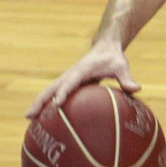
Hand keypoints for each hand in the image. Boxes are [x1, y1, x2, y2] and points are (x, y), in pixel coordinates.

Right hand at [26, 40, 141, 118]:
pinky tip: (44, 119)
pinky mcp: (68, 83)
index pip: (70, 82)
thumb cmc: (113, 58)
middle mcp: (70, 75)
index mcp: (81, 70)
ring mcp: (67, 79)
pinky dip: (47, 104)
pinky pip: (55, 94)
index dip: (63, 93)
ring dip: (38, 103)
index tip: (57, 105)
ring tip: (29, 120)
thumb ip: (127, 78)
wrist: (105, 47)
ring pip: (48, 91)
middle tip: (30, 116)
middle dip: (40, 102)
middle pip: (50, 88)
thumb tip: (137, 89)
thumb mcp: (122, 66)